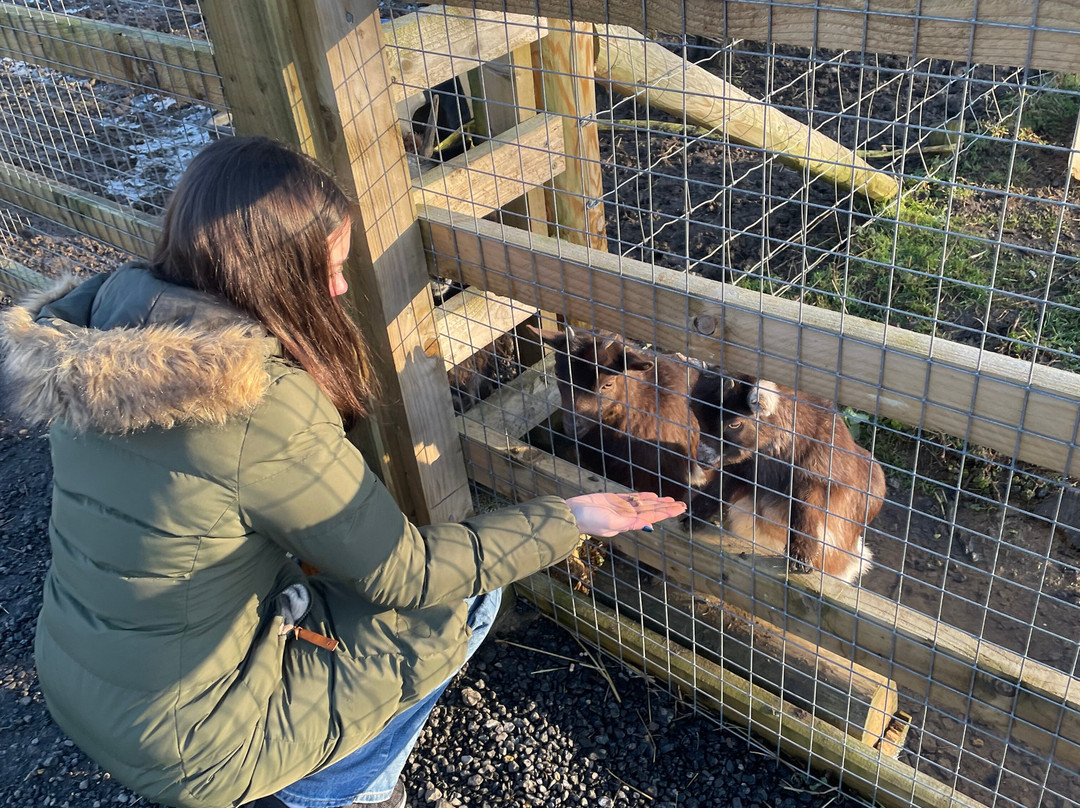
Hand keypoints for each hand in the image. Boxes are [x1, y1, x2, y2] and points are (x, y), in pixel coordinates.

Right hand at [565, 492, 686, 537]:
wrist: (571, 514)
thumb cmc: (589, 520)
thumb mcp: (610, 523)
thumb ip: (628, 523)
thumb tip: (647, 525)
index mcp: (628, 523)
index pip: (652, 517)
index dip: (667, 512)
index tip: (680, 509)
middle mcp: (627, 516)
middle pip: (651, 510)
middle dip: (667, 508)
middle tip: (683, 505)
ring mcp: (620, 508)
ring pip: (644, 504)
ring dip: (658, 502)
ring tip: (671, 500)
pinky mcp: (613, 500)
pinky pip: (632, 498)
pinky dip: (643, 497)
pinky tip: (653, 496)